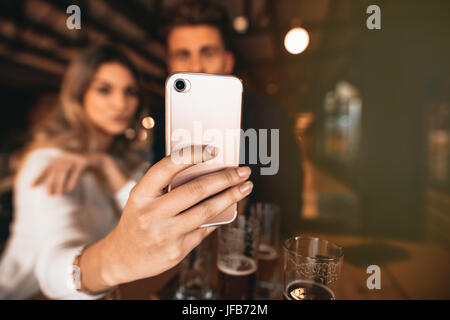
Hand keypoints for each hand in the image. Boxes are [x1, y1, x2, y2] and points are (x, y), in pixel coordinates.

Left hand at [32, 151, 108, 195]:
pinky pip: (76, 172)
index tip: (31, 187)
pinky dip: (72, 180)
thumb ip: (59, 178)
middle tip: (48, 195)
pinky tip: (69, 189)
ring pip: (64, 172)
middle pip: (55, 172)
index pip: (46, 169)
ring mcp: (74, 159)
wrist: (94, 159)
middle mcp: (64, 158)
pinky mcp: (83, 162)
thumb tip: (50, 192)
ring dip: (60, 184)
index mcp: (59, 160)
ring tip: (58, 195)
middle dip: (51, 184)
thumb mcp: (67, 171)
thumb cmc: (78, 168)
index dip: (39, 177)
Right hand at [80, 145, 252, 291]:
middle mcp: (151, 214)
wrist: (121, 259)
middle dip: (225, 178)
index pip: (168, 167)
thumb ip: (166, 185)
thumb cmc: (138, 220)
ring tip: (245, 187)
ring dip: (231, 197)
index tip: (214, 150)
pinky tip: (229, 209)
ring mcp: (165, 234)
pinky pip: (204, 230)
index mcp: (140, 194)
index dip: (192, 155)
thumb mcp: (142, 199)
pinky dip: (219, 217)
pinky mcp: (177, 251)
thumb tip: (207, 171)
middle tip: (243, 170)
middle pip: (196, 190)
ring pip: (206, 211)